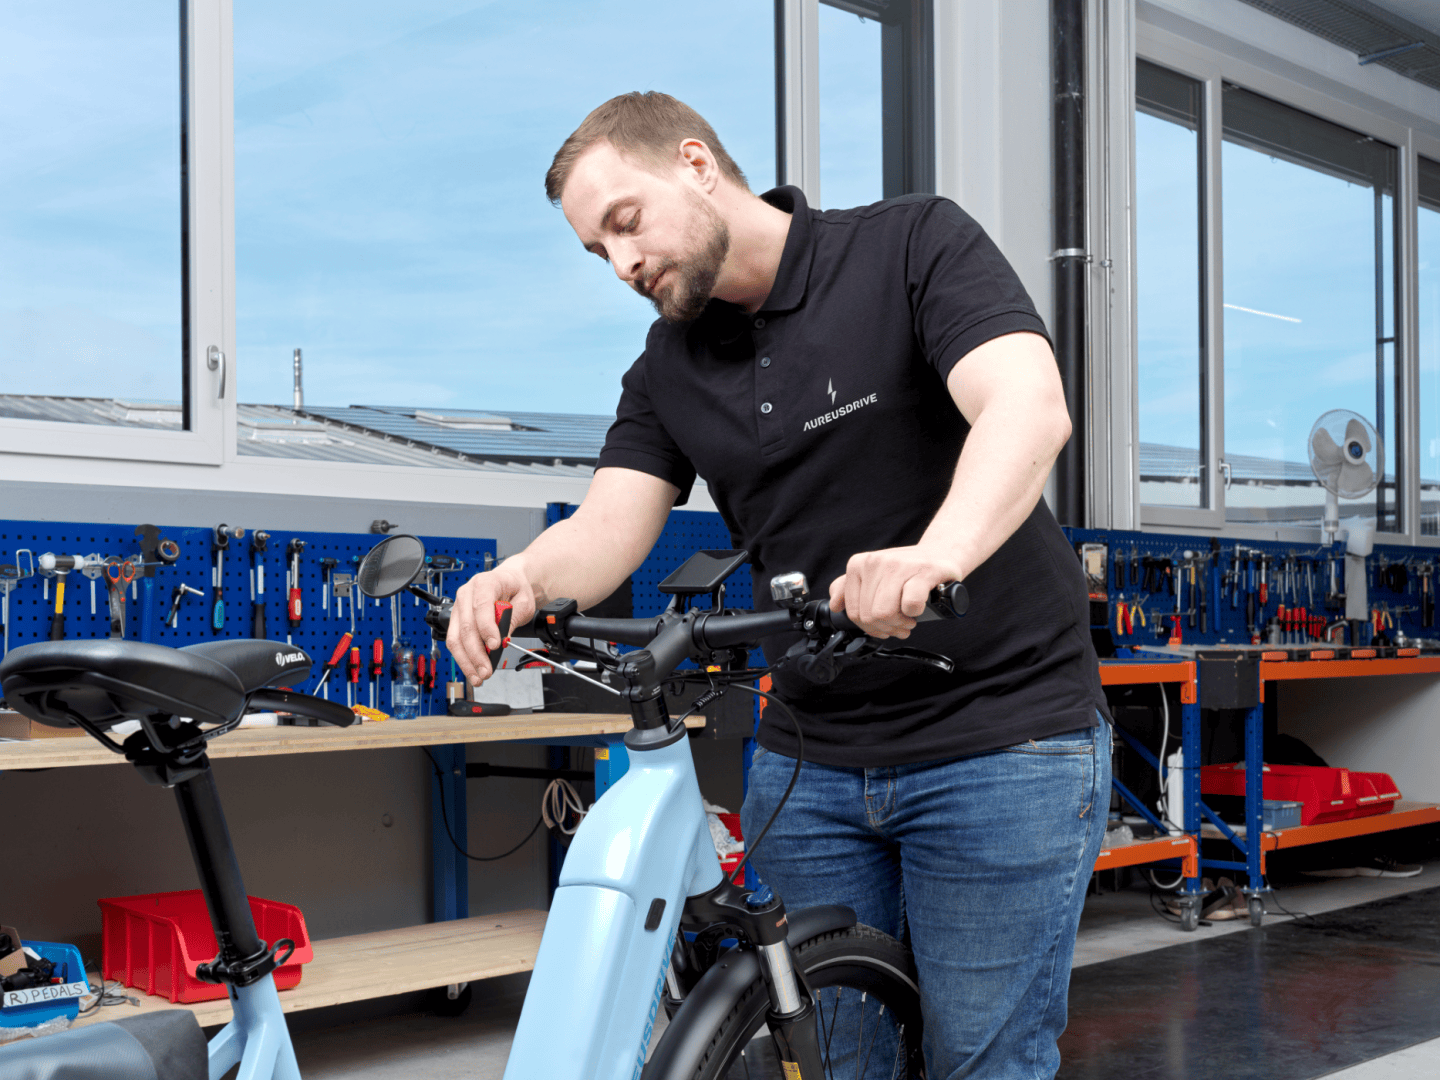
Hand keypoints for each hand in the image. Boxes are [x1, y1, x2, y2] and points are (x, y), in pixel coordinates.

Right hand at [446, 562, 537, 685]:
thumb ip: (513, 618)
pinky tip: (472, 670)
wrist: (509, 582)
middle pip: (466, 627)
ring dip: (466, 660)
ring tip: (478, 676)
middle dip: (476, 653)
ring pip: (455, 638)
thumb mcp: (524, 601)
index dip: (486, 628)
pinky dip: (463, 658)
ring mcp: (458, 607)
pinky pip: (455, 641)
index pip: (481, 607)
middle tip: (487, 670)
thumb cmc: (515, 588)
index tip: (495, 646)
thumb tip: (502, 639)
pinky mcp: (456, 620)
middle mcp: (466, 594)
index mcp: (484, 583)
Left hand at [829, 545, 961, 638]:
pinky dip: (914, 613)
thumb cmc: (906, 571)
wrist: (940, 554)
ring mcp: (898, 565)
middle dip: (886, 627)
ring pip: (885, 613)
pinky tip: (918, 608)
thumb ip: (849, 588)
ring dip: (900, 623)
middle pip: (869, 615)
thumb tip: (835, 604)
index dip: (870, 627)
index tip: (884, 625)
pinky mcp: (923, 571)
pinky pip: (910, 605)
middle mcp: (875, 561)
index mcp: (858, 564)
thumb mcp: (873, 576)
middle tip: (900, 624)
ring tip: (908, 619)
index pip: (853, 612)